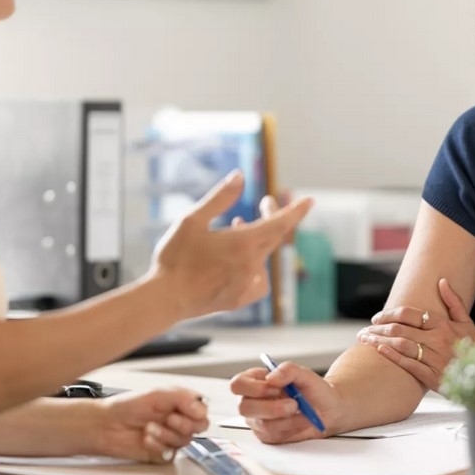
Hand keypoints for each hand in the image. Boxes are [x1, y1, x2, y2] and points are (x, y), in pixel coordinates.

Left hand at [94, 388, 208, 462]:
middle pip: (199, 428)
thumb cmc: (127, 406)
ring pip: (184, 441)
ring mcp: (170, 437)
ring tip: (150, 427)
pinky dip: (158, 446)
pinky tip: (146, 439)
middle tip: (169, 418)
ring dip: (166, 434)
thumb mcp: (157, 394)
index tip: (184, 410)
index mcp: (179, 404)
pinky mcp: (162, 452)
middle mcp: (177, 420)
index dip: (197, 412)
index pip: (202, 410)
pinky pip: (171, 453)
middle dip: (183, 424)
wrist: (107, 425)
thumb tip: (201, 407)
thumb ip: (182, 398)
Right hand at [150, 171, 311, 318]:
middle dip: (273, 217)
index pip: (280, 224)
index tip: (309, 201)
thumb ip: (220, 198)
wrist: (165, 299)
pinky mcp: (240, 299)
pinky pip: (258, 279)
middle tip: (266, 202)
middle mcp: (251, 265)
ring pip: (264, 256)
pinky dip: (254, 264)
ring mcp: (247, 284)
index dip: (296, 211)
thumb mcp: (192, 220)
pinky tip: (239, 260)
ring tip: (239, 225)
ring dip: (259, 239)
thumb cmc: (175, 257)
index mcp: (243, 244)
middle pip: (274, 237)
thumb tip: (240, 176)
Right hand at [230, 360, 339, 443]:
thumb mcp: (305, 374)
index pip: (238, 384)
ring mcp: (258, 420)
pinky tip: (300, 421)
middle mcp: (252, 400)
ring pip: (262, 424)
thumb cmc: (313, 390)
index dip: (254, 388)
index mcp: (255, 380)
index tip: (277, 388)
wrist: (327, 410)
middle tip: (294, 404)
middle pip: (244, 407)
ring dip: (287, 419)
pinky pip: (273, 436)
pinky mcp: (267, 435)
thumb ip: (288, 370)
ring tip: (303, 413)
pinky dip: (291, 428)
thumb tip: (272, 378)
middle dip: (272, 407)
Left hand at [357, 278, 474, 390]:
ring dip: (379, 341)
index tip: (376, 318)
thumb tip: (442, 281)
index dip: (389, 314)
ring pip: (401, 345)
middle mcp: (437, 340)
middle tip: (363, 330)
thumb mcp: (467, 323)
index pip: (409, 314)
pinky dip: (393, 356)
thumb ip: (454, 302)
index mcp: (443, 325)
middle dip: (378, 329)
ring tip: (365, 339)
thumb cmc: (474, 349)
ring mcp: (435, 359)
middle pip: (400, 329)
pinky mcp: (432, 377)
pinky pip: (409, 365)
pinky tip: (380, 350)